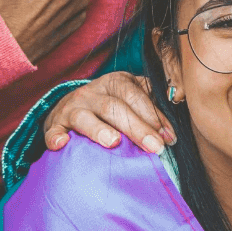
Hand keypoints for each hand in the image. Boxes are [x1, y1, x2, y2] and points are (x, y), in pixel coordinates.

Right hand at [43, 71, 173, 153]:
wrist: (71, 109)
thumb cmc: (112, 107)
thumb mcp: (132, 97)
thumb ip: (153, 102)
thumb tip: (178, 111)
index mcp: (116, 82)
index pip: (136, 96)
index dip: (154, 116)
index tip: (169, 138)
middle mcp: (93, 91)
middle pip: (115, 107)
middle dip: (137, 128)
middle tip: (155, 148)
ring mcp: (71, 107)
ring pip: (85, 117)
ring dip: (99, 130)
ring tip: (114, 143)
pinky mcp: (54, 124)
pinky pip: (53, 131)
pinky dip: (56, 137)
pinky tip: (62, 145)